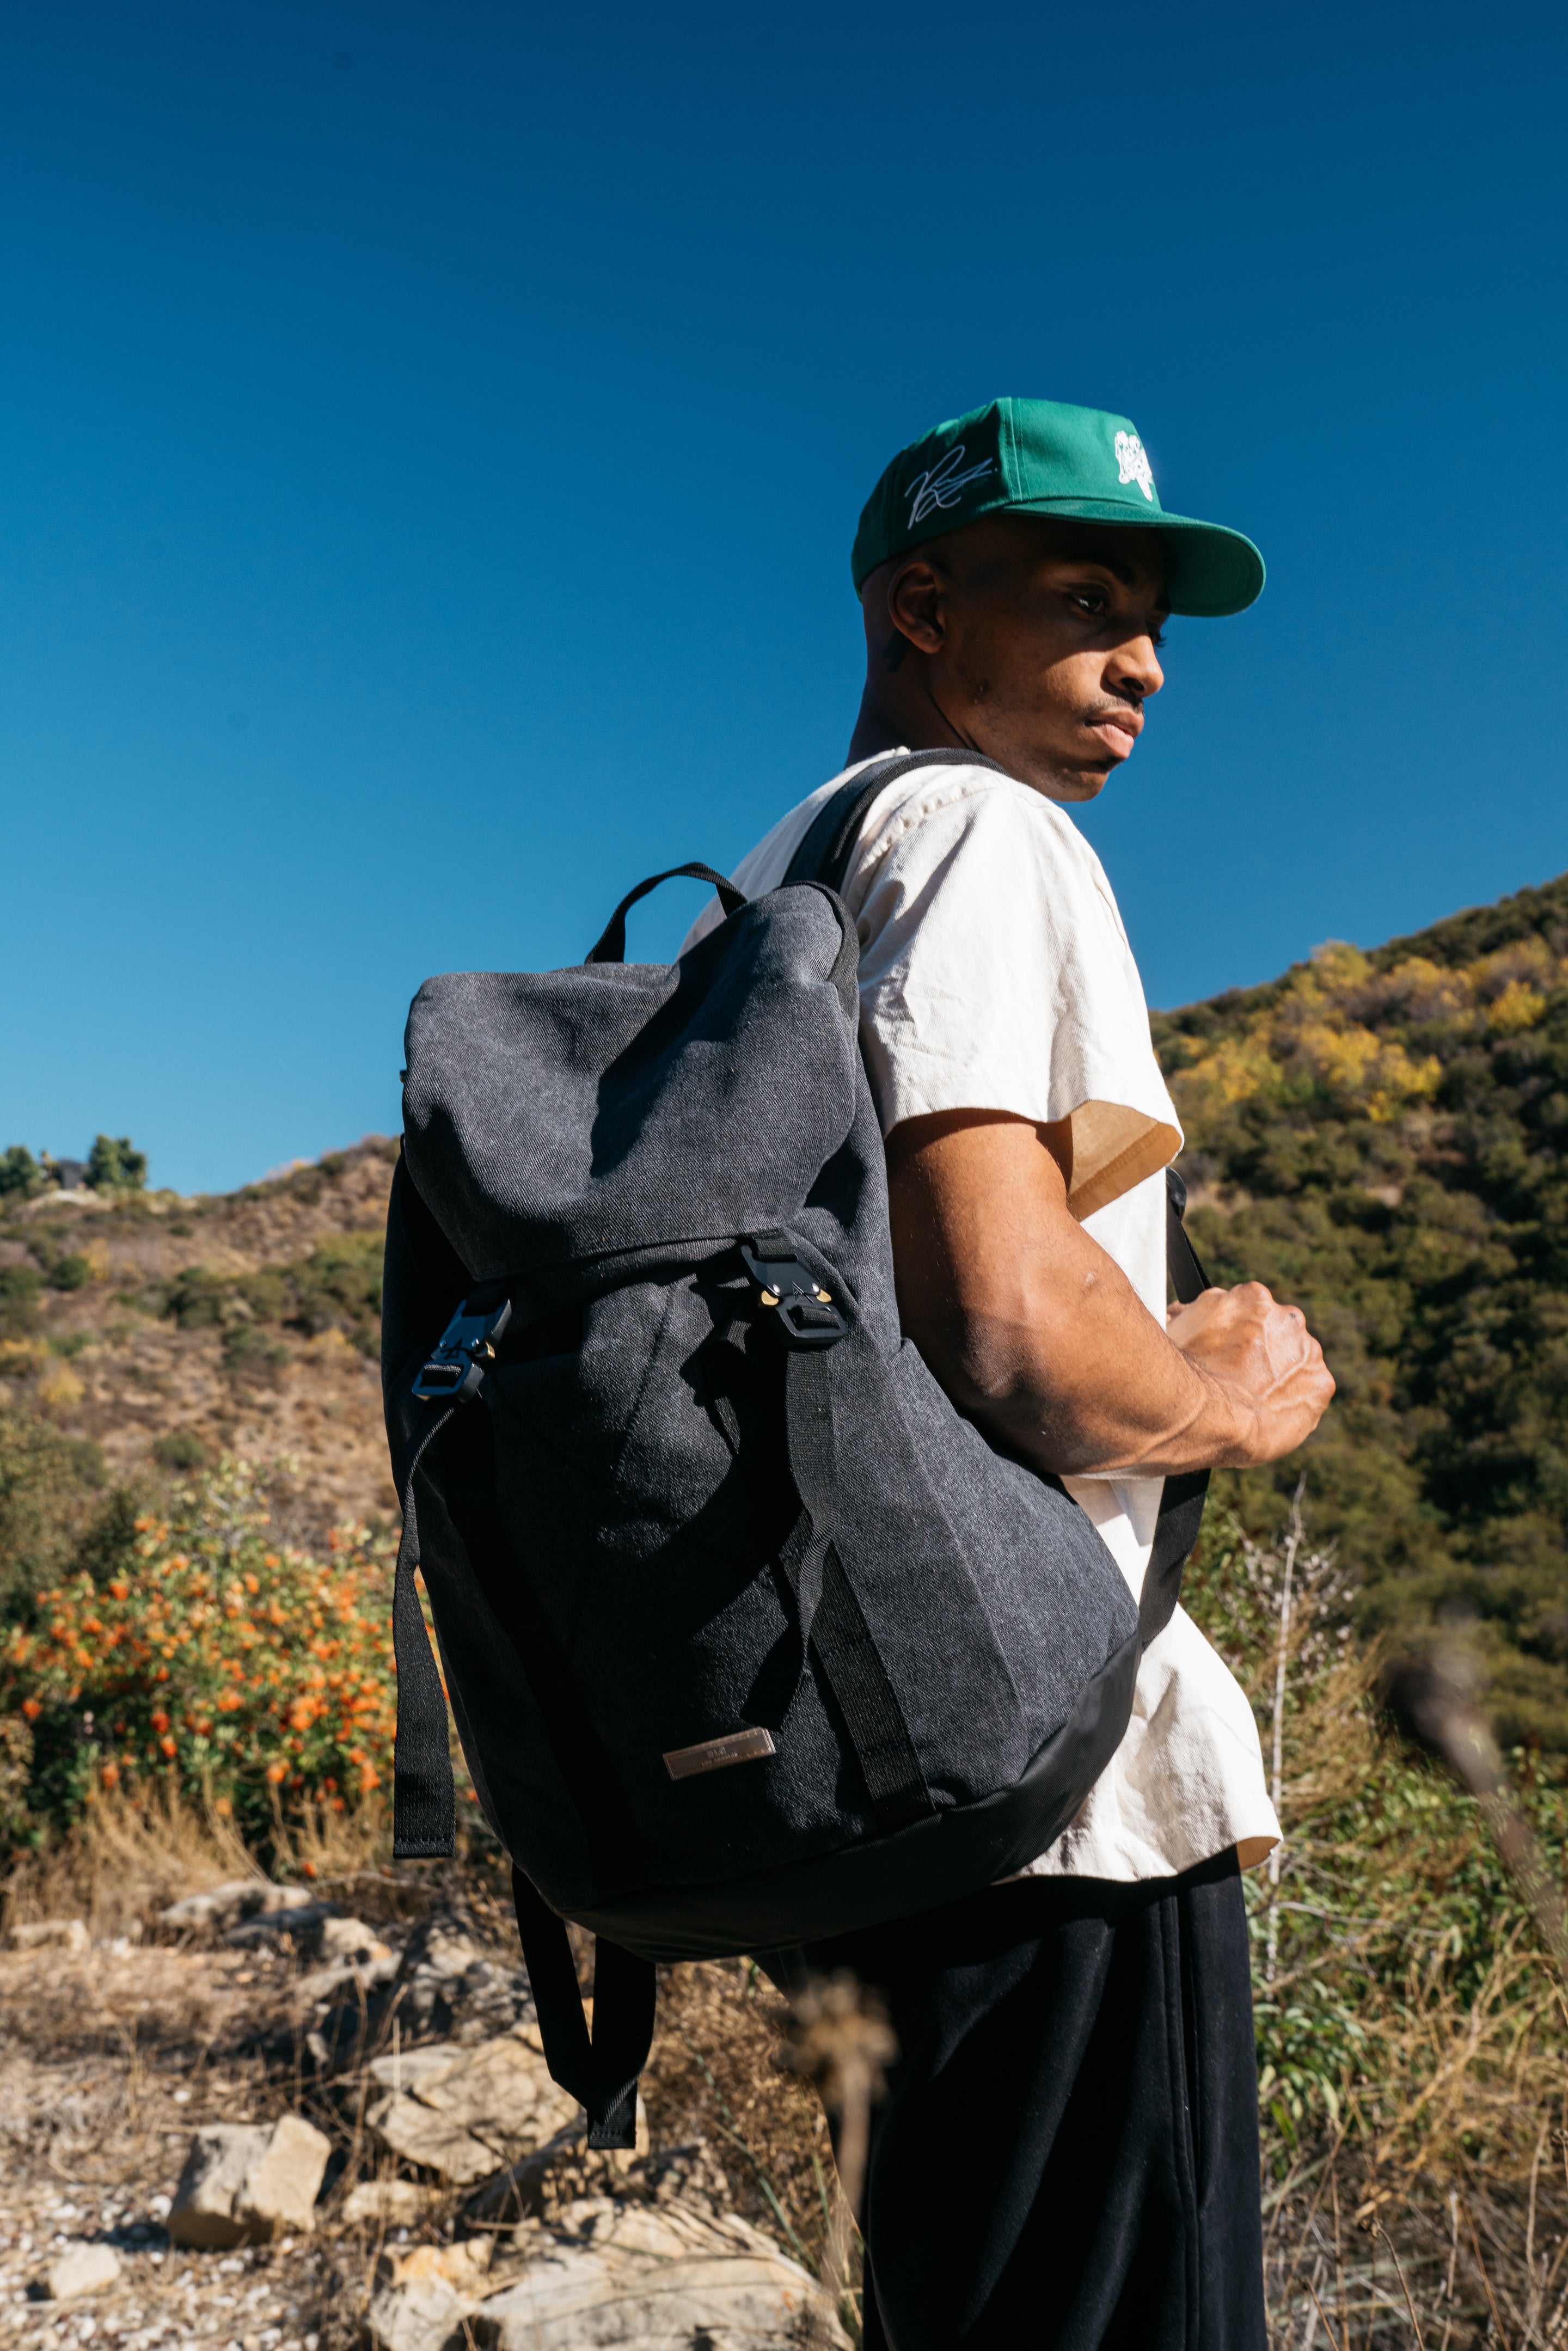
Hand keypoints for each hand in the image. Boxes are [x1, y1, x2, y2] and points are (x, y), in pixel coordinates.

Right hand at [1166, 1283, 1334, 1466]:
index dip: (1232, 1337)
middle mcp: (1285, 1317)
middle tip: (1235, 1380)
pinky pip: (1311, 1392)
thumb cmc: (1179, 1374)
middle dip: (1259, 1354)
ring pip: (1295, 1361)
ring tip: (1249, 1402)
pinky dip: (1295, 1402)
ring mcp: (1307, 1350)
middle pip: (1275, 1334)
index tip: (1222, 1356)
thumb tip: (1183, 1313)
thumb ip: (1189, 1316)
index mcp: (1252, 1296)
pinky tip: (1268, 1415)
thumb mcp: (1173, 1330)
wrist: (1203, 1417)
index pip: (1247, 1312)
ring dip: (1279, 1376)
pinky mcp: (1321, 1384)